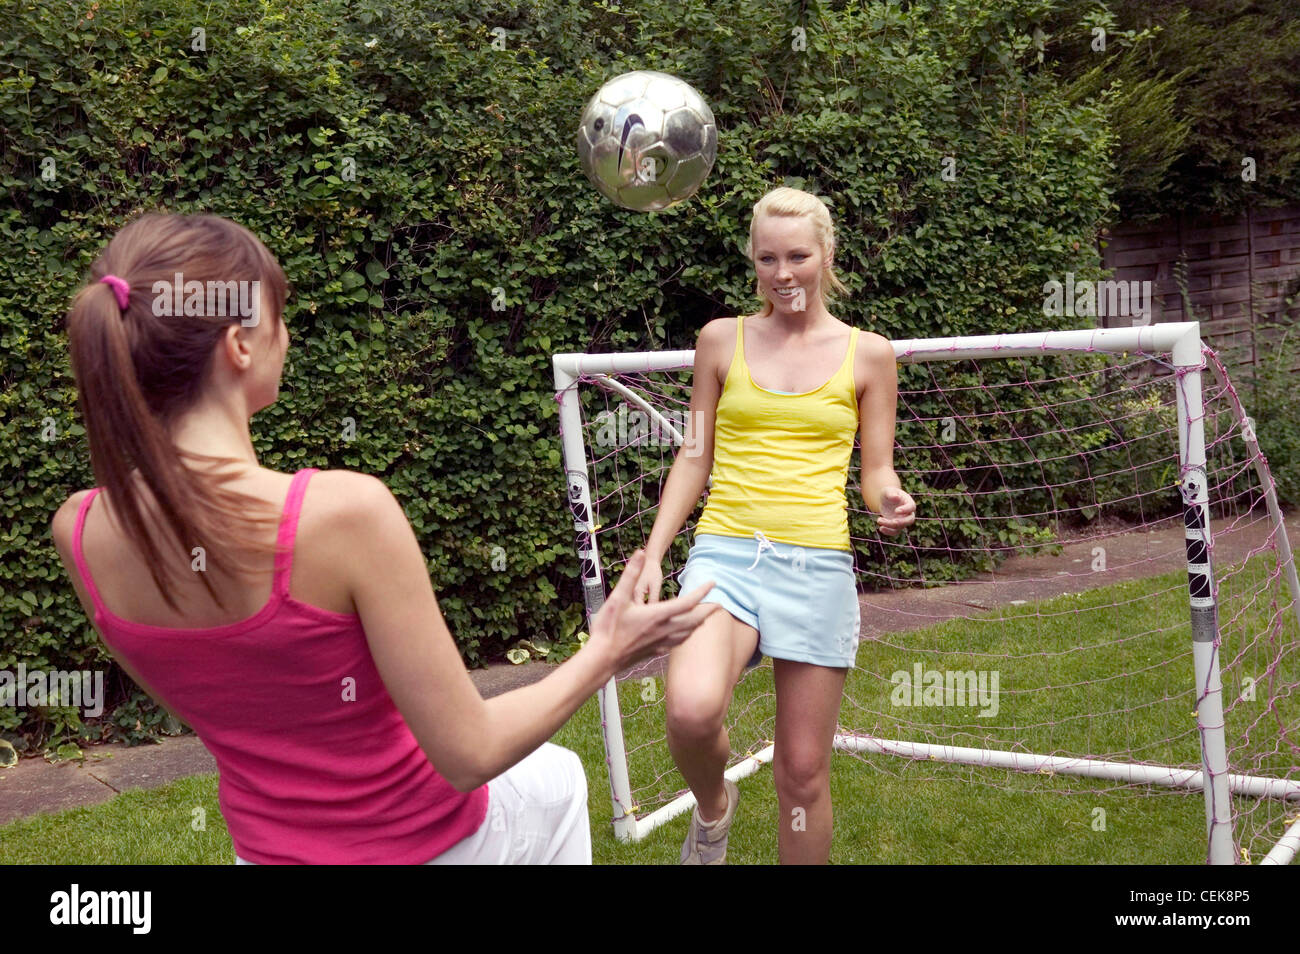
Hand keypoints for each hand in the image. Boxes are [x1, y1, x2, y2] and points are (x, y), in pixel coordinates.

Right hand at [589, 550, 715, 670]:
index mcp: (658, 615)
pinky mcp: (654, 652)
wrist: (602, 660)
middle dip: (708, 611)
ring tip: (705, 619)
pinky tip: (683, 636)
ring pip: (687, 634)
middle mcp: (663, 630)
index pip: (688, 602)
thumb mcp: (617, 597)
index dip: (702, 592)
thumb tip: (640, 553)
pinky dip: (685, 636)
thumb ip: (630, 574)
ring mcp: (660, 643)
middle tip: (719, 605)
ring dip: (699, 624)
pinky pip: (677, 643)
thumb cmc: (608, 629)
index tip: (712, 583)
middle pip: (694, 620)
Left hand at [876, 487, 915, 536]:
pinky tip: (881, 528)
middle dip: (901, 522)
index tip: (896, 510)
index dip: (905, 510)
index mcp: (909, 502)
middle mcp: (908, 513)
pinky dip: (888, 532)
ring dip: (890, 526)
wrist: (886, 500)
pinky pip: (895, 532)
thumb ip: (891, 493)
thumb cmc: (888, 493)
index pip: (911, 507)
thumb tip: (896, 497)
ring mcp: (903, 520)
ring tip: (879, 520)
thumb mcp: (887, 491)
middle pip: (909, 520)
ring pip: (901, 527)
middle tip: (892, 521)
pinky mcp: (897, 525)